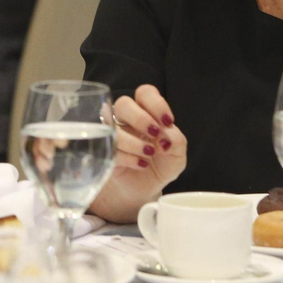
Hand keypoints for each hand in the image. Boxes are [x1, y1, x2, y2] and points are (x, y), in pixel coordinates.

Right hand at [87, 85, 186, 222]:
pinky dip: (127, 157)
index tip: (167, 122)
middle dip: (140, 118)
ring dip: (133, 141)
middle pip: (124, 103)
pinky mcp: (105, 151)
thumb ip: (176, 141)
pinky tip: (140, 164)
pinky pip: (109, 148)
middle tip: (154, 134)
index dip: (156, 103)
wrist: (147, 189)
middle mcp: (127, 119)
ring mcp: (113, 134)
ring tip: (149, 154)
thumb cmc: (162, 165)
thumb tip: (165, 137)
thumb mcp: (178, 154)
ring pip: (112, 125)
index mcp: (147, 112)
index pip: (145, 93)